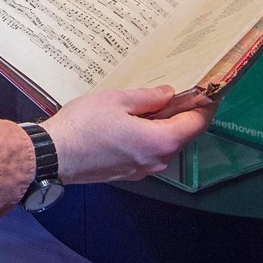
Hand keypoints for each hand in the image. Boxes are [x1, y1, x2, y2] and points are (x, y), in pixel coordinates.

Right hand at [41, 86, 215, 183]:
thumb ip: (147, 97)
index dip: (205, 106)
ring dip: (161, 125)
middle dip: (181, 113)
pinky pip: (146, 152)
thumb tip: (167, 93)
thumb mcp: (117, 100)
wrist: (54, 155)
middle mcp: (157, 161)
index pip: (196, 124)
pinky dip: (147, 136)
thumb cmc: (84, 125)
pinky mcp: (127, 173)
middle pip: (181, 135)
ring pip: (162, 144)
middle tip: (174, 90)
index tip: (208, 90)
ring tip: (148, 102)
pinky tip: (132, 120)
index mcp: (161, 141)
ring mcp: (142, 170)